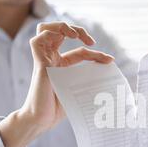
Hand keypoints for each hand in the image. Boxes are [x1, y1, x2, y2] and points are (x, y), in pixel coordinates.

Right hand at [0, 22, 113, 146]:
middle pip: (59, 32)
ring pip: (45, 29)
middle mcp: (51, 59)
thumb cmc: (57, 109)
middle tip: (90, 41)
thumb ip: (88, 82)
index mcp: (61, 66)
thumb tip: (110, 81)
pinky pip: (37, 40)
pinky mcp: (38, 63)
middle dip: (77, 30)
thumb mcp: (79, 91)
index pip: (80, 51)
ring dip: (62, 26)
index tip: (110, 60)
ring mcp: (43, 59)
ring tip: (76, 35)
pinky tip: (66, 38)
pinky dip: (50, 33)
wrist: (42, 120)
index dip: (96, 53)